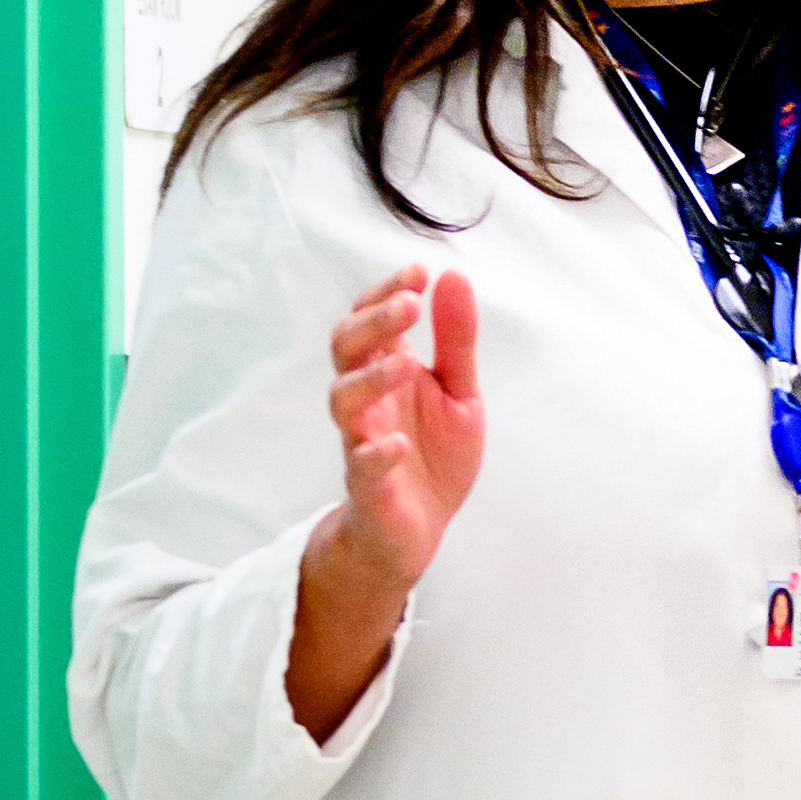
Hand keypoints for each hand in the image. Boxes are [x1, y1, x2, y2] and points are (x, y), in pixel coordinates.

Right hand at [324, 265, 486, 592]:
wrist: (420, 528)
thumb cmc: (433, 453)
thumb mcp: (458, 390)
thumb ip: (455, 339)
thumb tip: (453, 277)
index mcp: (388, 369)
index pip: (371, 318)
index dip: (387, 292)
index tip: (418, 271)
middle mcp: (368, 399)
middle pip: (346, 347)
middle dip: (373, 322)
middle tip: (409, 304)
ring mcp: (362, 439)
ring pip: (343, 400)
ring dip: (370, 378)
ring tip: (403, 362)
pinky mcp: (368, 484)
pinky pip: (362, 465)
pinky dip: (376, 453)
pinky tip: (397, 444)